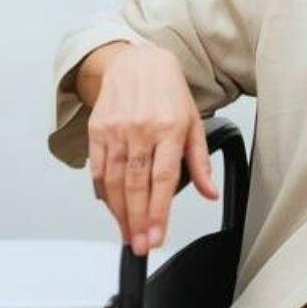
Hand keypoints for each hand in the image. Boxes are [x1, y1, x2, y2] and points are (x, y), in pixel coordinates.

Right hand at [83, 43, 216, 255]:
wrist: (136, 61)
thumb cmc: (167, 92)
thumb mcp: (193, 121)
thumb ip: (199, 161)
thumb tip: (209, 192)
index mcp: (169, 128)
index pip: (163, 179)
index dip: (159, 213)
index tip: (157, 237)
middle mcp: (141, 129)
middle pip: (135, 185)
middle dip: (138, 221)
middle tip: (141, 246)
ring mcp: (116, 129)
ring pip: (113, 181)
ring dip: (119, 213)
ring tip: (128, 234)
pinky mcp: (97, 129)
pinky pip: (97, 168)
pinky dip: (102, 193)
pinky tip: (111, 208)